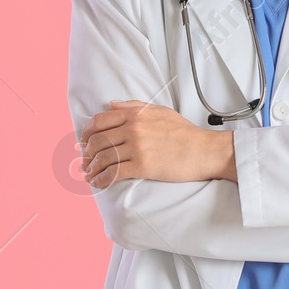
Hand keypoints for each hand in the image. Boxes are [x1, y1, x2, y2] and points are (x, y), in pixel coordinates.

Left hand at [79, 100, 233, 187]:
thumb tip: (111, 104)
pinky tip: (98, 183)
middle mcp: (133, 129)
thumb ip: (134, 106)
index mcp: (135, 115)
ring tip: (89, 175)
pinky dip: (102, 179)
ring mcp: (137, 148)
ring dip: (91, 168)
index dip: (87, 133)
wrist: (204, 150)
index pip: (99, 121)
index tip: (85, 142)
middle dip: (87, 154)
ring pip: (103, 158)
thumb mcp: (160, 111)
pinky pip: (114, 173)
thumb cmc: (184, 132)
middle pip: (97, 141)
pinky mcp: (142, 166)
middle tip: (85, 161)